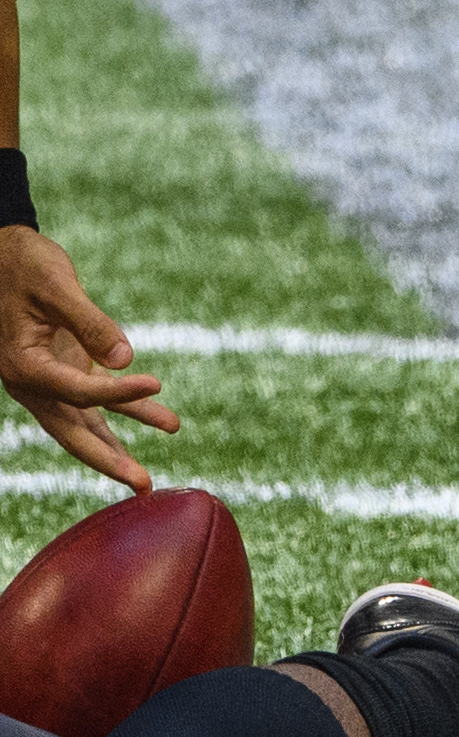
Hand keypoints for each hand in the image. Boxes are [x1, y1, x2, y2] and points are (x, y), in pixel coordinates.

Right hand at [0, 226, 178, 490]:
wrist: (5, 252)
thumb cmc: (24, 265)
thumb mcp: (56, 286)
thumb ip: (90, 323)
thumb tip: (125, 360)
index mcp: (24, 365)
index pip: (77, 392)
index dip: (118, 392)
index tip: (156, 381)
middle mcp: (33, 382)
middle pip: (73, 431)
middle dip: (107, 460)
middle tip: (142, 485)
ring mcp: (49, 379)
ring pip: (86, 423)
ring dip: (120, 445)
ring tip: (153, 472)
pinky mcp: (66, 369)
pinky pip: (99, 399)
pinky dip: (129, 408)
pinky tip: (164, 421)